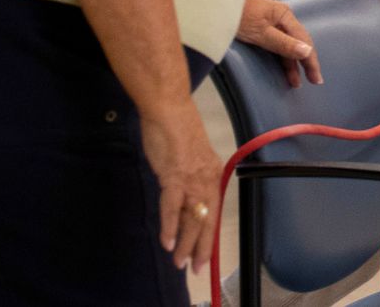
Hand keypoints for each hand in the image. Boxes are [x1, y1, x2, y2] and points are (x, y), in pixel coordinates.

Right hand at [140, 100, 222, 272]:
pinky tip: (166, 241)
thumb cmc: (176, 131)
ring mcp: (192, 178)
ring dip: (184, 242)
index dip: (208, 237)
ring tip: (179, 261)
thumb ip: (187, 181)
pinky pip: (172, 206)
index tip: (203, 257)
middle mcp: (206, 178)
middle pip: (206, 220)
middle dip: (200, 247)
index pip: (212, 213)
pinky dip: (169, 225)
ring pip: (191, 217)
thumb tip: (181, 201)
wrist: (169, 110)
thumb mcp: (187, 159)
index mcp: (212, 175)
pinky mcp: (174, 175)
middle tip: (194, 269)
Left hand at [236, 0, 322, 87]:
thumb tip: (307, 52)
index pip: (304, 41)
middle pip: (298, 42)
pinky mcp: (260, 26)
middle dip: (305, 63)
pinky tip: (283, 65)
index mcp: (285, 15)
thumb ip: (283, 44)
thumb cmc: (235, 15)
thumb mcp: (260, 33)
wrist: (212, 3)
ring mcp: (271, 21)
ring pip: (287, 44)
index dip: (311, 61)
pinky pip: (277, 43)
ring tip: (294, 81)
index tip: (316, 79)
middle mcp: (281, 17)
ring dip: (291, 62)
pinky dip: (281, 56)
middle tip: (312, 81)